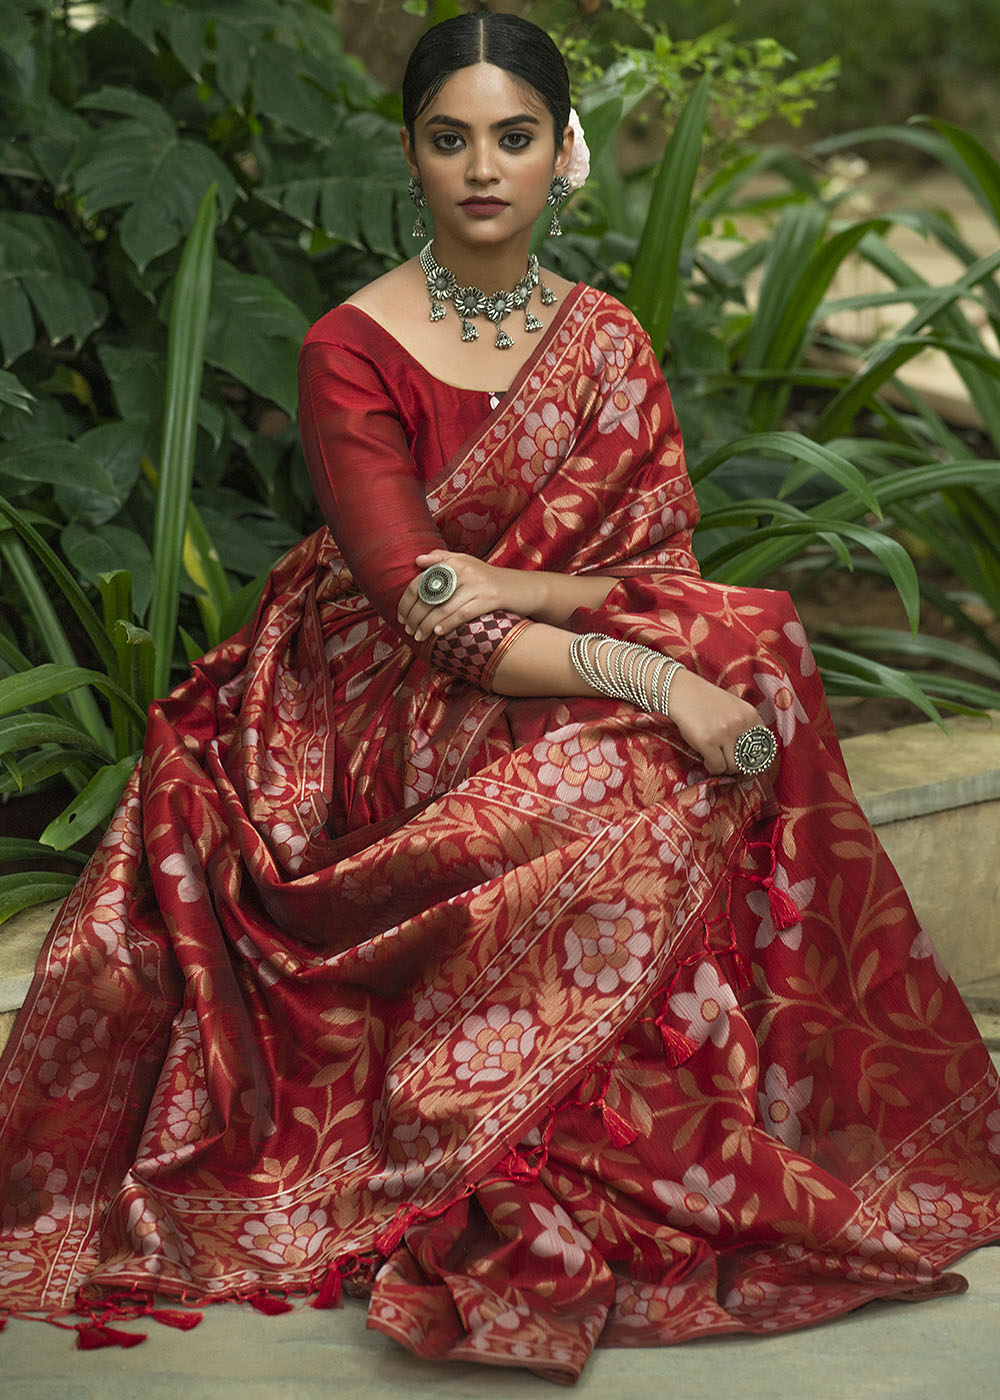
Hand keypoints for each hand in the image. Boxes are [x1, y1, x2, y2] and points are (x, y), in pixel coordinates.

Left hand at [398, 551, 541, 642]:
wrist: (525, 588)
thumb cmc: (492, 579)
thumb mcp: (469, 563)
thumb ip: (443, 559)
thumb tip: (418, 560)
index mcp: (456, 562)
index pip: (422, 580)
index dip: (408, 600)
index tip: (401, 615)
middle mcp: (466, 570)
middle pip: (430, 595)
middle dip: (415, 615)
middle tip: (408, 630)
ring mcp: (479, 584)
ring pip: (444, 607)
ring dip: (427, 624)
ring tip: (418, 636)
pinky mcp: (491, 598)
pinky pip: (463, 613)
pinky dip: (448, 624)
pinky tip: (437, 633)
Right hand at [666, 668, 768, 776]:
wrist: (681, 691)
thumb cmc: (706, 701)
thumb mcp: (733, 708)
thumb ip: (744, 726)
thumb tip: (748, 758)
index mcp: (751, 715)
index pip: (764, 747)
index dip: (754, 759)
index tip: (745, 762)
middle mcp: (741, 723)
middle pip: (748, 761)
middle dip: (737, 766)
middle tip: (727, 762)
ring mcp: (724, 732)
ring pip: (733, 766)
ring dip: (724, 767)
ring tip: (715, 759)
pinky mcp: (707, 741)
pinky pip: (716, 767)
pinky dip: (711, 767)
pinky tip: (705, 758)